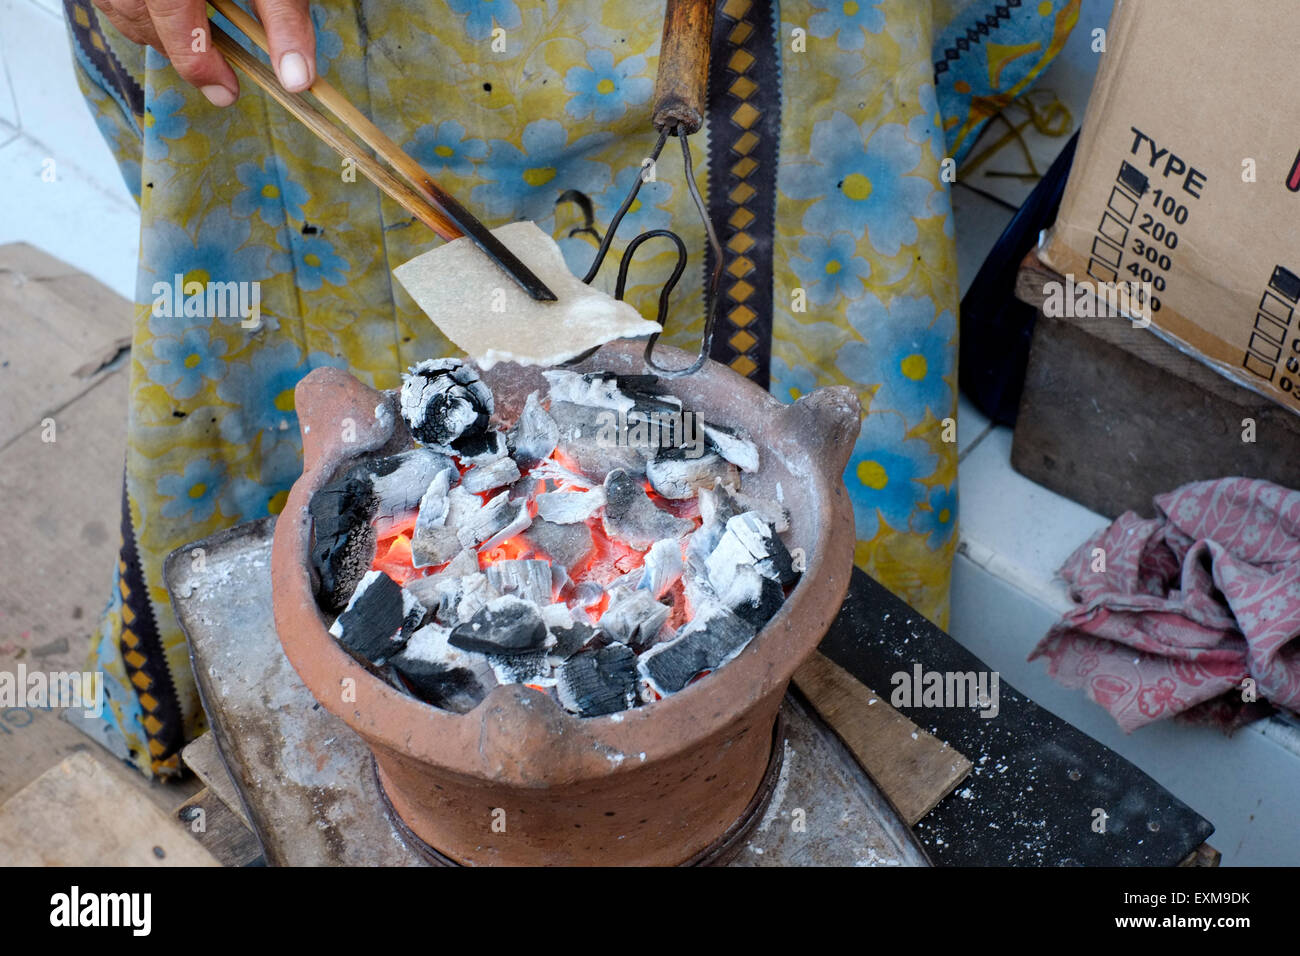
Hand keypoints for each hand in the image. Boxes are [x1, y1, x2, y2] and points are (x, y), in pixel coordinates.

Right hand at [89, 0, 315, 105]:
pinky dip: (138, 3)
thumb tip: (296, 79)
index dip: (201, 67)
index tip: (226, 90)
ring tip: (196, 33)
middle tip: (217, 67)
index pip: (175, 26)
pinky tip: (170, 5)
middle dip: (179, 49)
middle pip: (142, 18)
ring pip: (120, 5)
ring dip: (155, 28)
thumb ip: (283, 18)